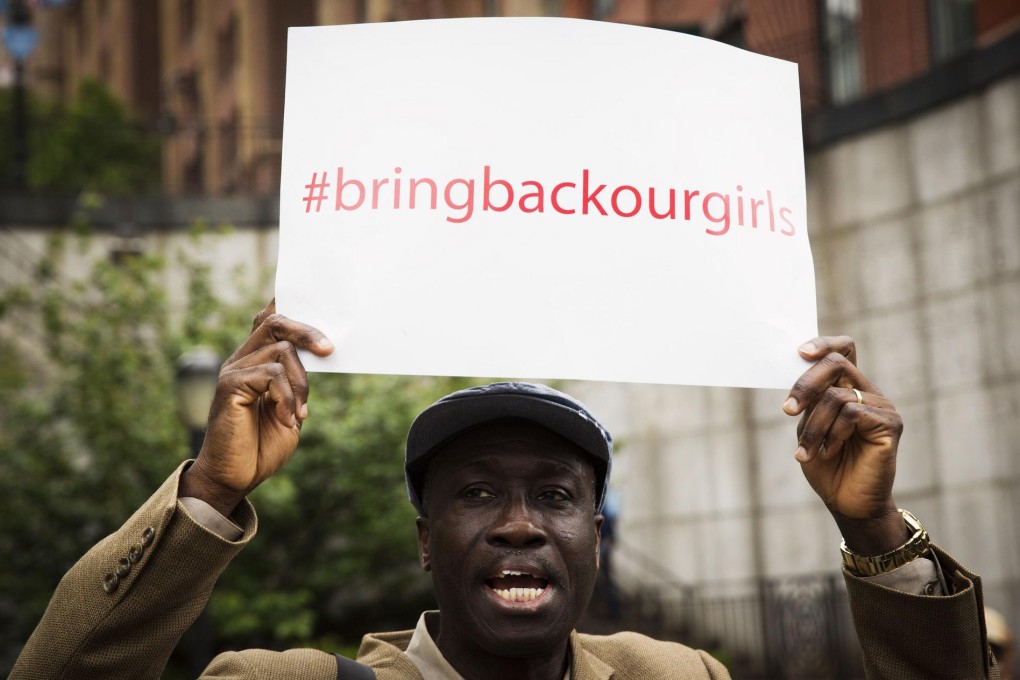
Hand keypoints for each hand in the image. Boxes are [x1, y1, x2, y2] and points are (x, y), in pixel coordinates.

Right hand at [179, 300, 333, 515]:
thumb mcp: (291, 408)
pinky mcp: (229, 385)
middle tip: (330, 350)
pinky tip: (288, 420)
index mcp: (255, 362)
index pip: (269, 320)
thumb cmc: (263, 445)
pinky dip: (287, 398)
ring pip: (281, 352)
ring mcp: (232, 371)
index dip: (288, 303)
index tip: (316, 298)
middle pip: (275, 322)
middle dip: (308, 332)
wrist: (235, 477)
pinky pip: (271, 375)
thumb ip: (298, 381)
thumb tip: (323, 351)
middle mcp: (241, 360)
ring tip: (300, 414)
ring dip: (301, 385)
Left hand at [784, 336, 907, 554]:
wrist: (846, 503)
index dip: (823, 343)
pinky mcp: (890, 424)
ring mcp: (882, 407)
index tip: (799, 352)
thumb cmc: (826, 466)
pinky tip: (829, 452)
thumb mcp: (808, 428)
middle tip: (788, 410)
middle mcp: (868, 392)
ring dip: (813, 426)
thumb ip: (809, 401)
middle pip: (836, 363)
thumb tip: (798, 369)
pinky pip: (852, 413)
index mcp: (848, 389)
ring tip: (807, 452)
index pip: (843, 350)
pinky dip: (832, 433)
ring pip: (836, 395)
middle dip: (805, 384)